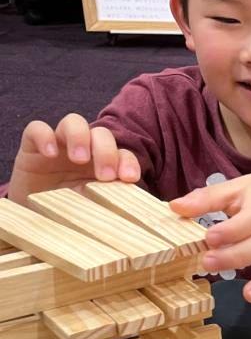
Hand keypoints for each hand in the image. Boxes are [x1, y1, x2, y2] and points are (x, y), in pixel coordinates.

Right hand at [7, 115, 140, 204]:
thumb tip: (131, 207)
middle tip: (104, 176)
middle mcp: (85, 150)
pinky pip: (37, 129)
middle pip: (101, 134)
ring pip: (74, 122)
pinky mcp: (32, 147)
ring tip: (79, 159)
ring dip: (80, 137)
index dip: (129, 162)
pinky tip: (50, 154)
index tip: (129, 178)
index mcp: (104, 164)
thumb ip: (109, 201)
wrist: (35, 216)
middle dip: (106, 152)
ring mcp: (59, 144)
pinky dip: (44, 136)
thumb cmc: (68, 212)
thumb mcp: (91, 208)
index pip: (123, 154)